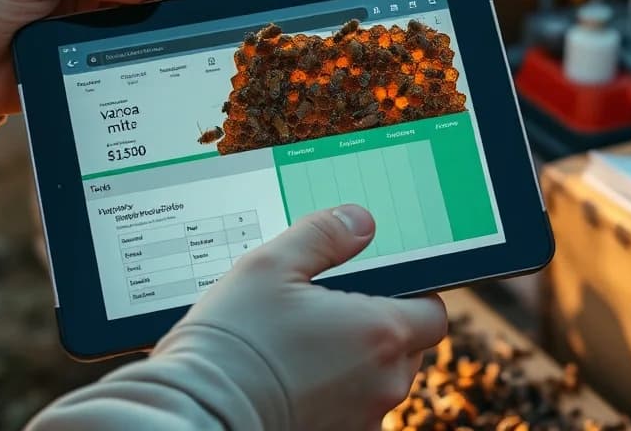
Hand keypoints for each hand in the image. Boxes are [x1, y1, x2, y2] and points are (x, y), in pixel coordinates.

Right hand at [170, 205, 446, 429]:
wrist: (197, 412)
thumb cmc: (234, 339)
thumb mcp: (270, 265)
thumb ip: (323, 235)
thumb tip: (361, 220)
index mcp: (379, 332)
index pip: (433, 314)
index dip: (411, 298)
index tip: (377, 290)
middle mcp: (383, 383)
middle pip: (407, 350)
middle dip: (379, 331)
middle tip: (328, 316)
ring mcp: (363, 421)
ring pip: (379, 386)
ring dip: (356, 368)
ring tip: (303, 351)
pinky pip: (353, 414)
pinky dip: (334, 399)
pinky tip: (293, 384)